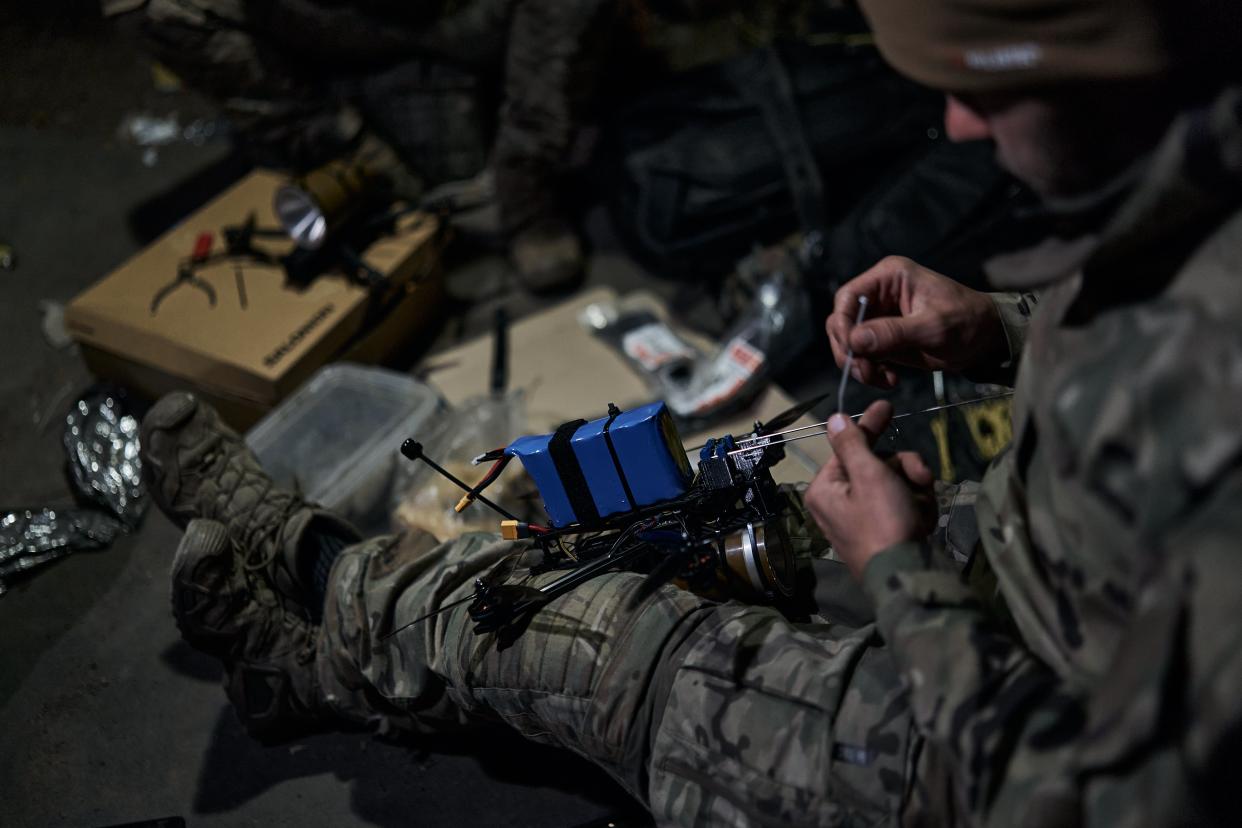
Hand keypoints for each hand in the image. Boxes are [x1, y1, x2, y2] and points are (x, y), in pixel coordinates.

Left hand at [804, 400, 935, 578]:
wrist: (908, 575)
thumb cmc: (883, 522)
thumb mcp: (868, 475)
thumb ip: (852, 444)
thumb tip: (833, 419)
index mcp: (825, 488)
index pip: (849, 447)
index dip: (871, 428)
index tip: (887, 406)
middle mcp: (839, 502)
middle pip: (877, 465)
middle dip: (905, 470)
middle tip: (922, 476)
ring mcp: (862, 518)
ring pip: (895, 483)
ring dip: (915, 490)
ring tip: (921, 507)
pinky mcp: (883, 531)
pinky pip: (901, 504)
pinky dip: (916, 508)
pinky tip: (923, 520)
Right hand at [826, 256, 1005, 387]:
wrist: (987, 339)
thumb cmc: (968, 321)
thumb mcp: (933, 327)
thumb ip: (893, 332)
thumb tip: (854, 340)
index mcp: (889, 277)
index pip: (847, 298)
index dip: (842, 325)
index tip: (851, 350)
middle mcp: (879, 294)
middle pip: (842, 322)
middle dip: (849, 350)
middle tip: (865, 372)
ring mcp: (880, 316)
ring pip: (849, 342)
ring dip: (858, 364)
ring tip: (880, 379)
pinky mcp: (884, 337)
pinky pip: (862, 355)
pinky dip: (869, 370)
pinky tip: (888, 378)